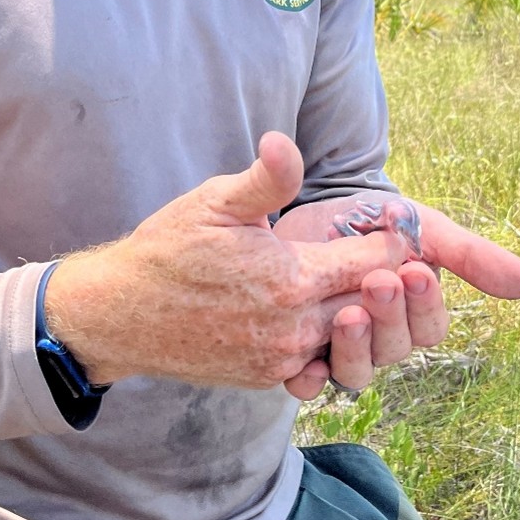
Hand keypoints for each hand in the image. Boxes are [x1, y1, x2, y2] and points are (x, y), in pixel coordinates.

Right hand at [41, 134, 408, 390]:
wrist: (123, 314)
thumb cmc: (170, 249)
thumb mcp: (216, 201)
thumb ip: (266, 178)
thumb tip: (284, 140)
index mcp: (292, 279)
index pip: (376, 262)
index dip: (393, 238)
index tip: (396, 220)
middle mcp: (295, 328)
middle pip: (371, 303)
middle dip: (384, 278)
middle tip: (389, 251)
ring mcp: (282, 360)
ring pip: (347, 335)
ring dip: (356, 309)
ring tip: (356, 278)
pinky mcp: (267, 379)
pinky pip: (317, 359)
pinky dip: (326, 336)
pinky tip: (319, 308)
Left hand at [274, 197, 519, 399]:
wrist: (319, 208)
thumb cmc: (381, 220)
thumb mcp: (427, 229)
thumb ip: (471, 256)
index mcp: (415, 313)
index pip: (429, 326)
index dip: (424, 304)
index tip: (416, 271)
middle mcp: (382, 338)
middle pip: (395, 349)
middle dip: (389, 316)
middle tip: (378, 281)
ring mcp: (342, 346)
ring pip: (356, 371)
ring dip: (354, 346)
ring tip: (347, 312)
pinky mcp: (301, 348)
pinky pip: (307, 383)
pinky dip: (308, 379)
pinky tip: (307, 365)